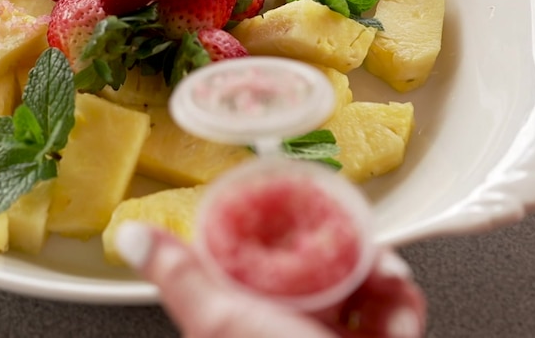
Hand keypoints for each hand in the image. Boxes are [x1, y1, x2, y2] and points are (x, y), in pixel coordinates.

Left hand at [116, 222, 425, 337]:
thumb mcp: (223, 322)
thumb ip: (181, 278)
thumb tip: (132, 237)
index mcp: (242, 312)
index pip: (256, 251)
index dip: (280, 225)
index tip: (299, 208)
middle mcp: (282, 323)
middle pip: (315, 260)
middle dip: (347, 250)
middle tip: (360, 250)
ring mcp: (326, 335)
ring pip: (360, 280)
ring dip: (383, 277)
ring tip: (389, 283)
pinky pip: (391, 311)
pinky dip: (403, 309)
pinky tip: (401, 318)